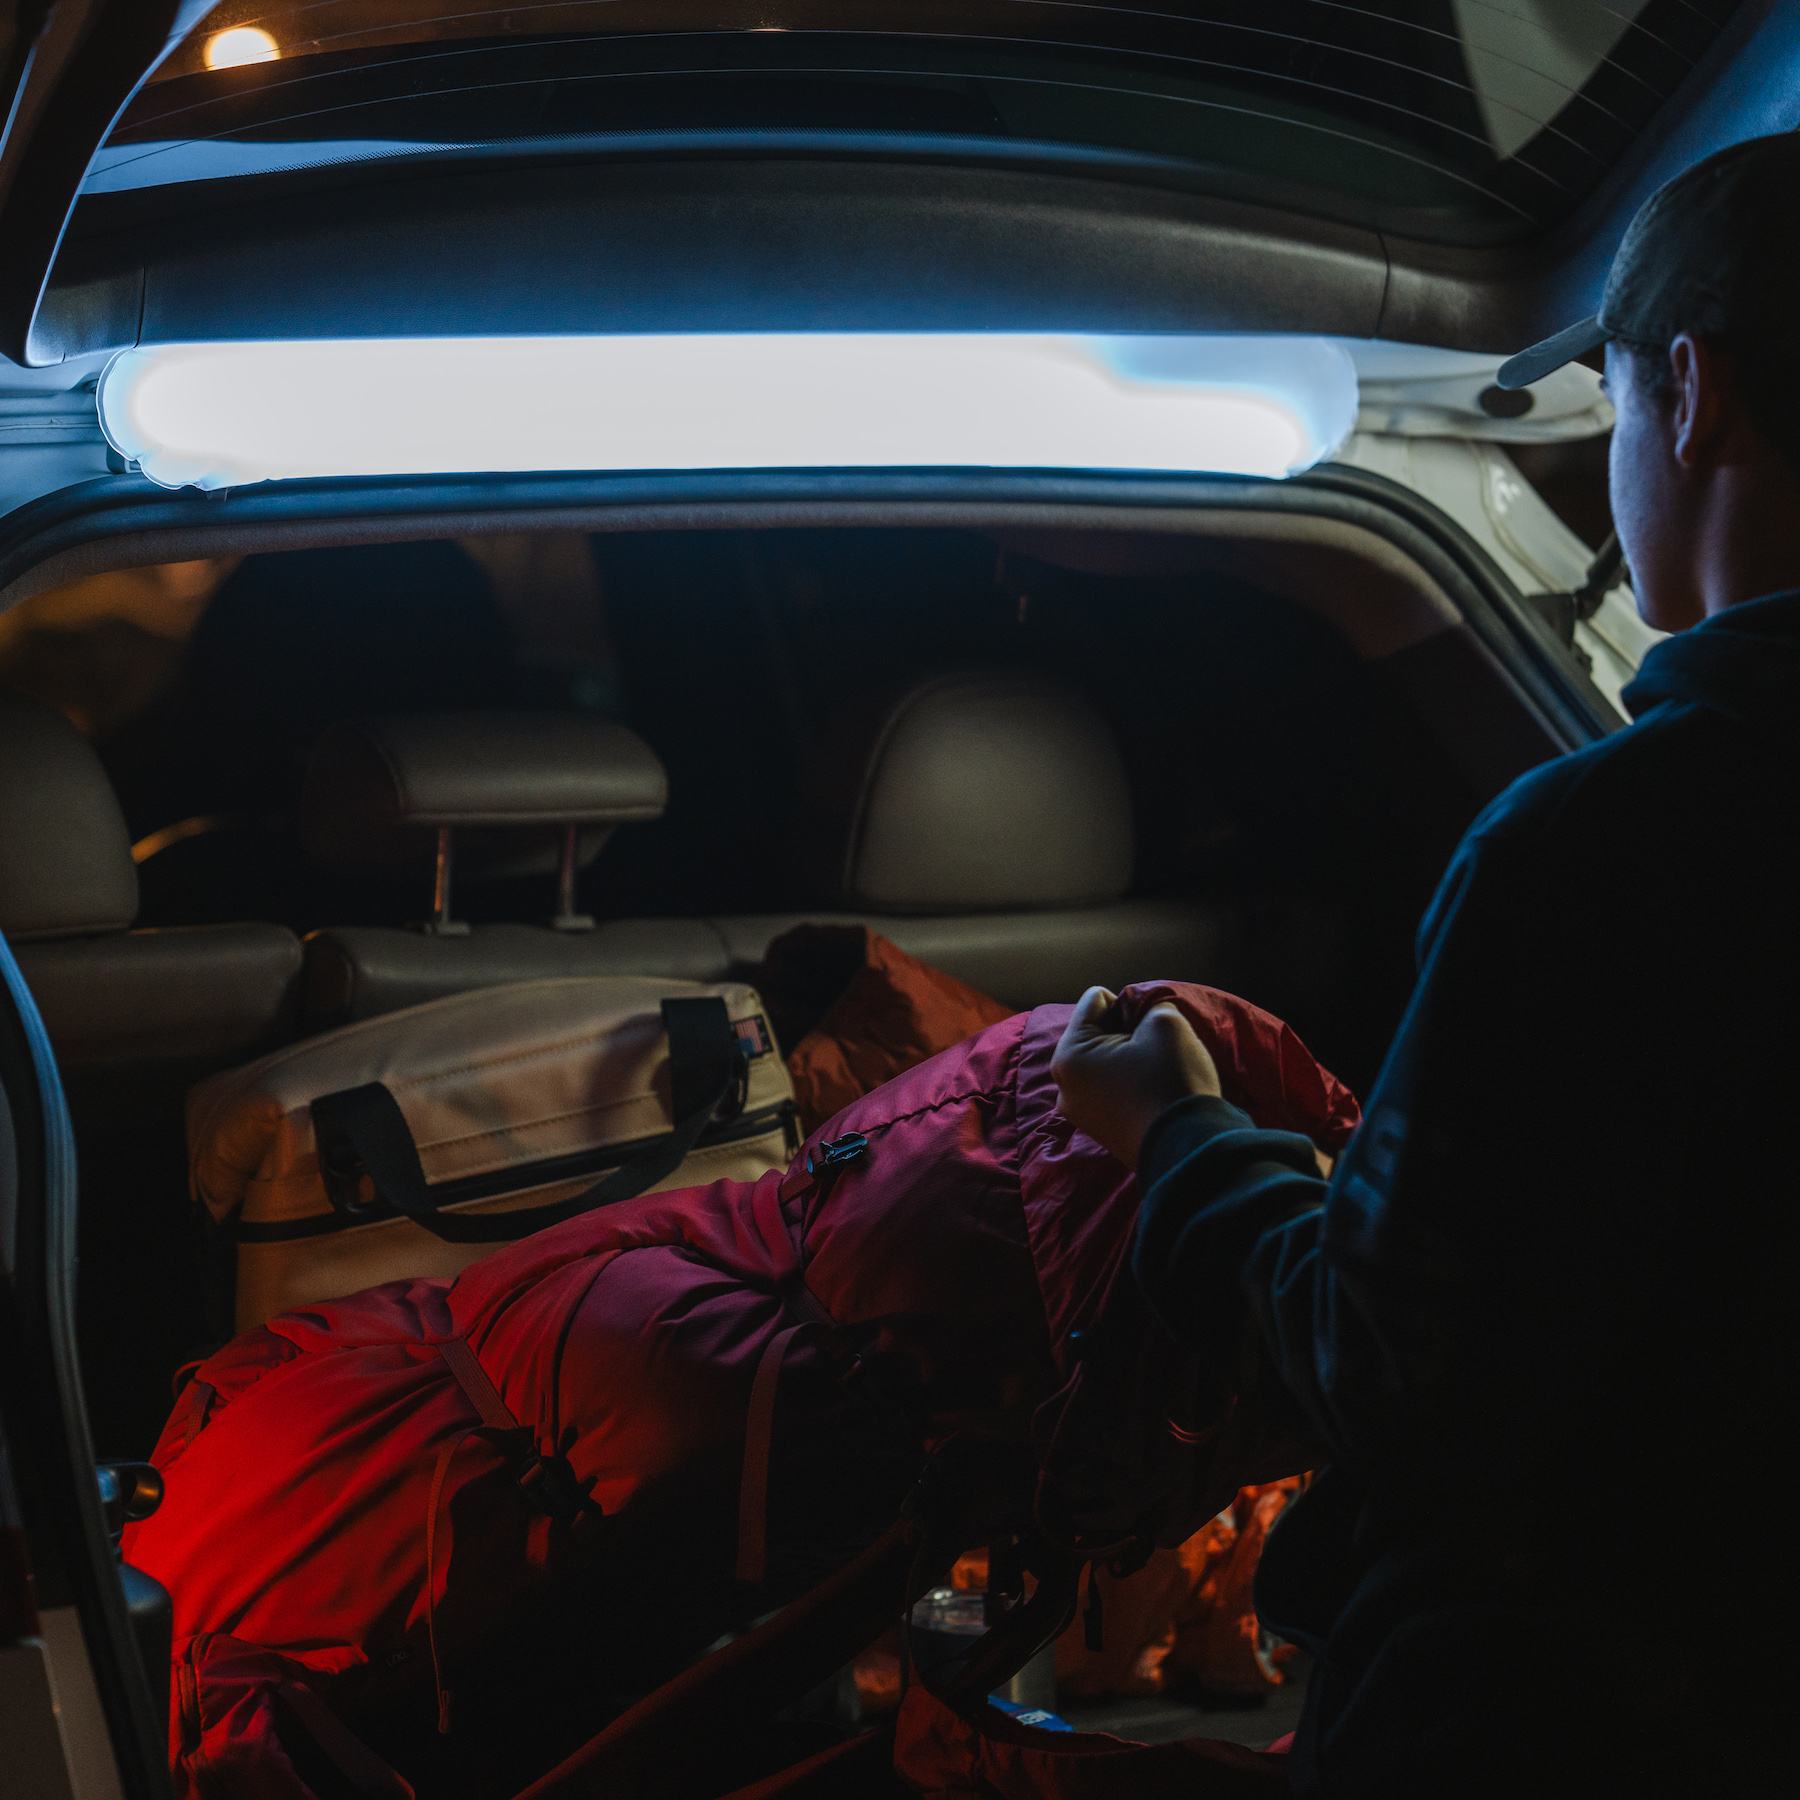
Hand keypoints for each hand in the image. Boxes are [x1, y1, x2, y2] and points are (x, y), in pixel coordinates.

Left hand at [1051, 987, 1222, 1169]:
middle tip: (1154, 1051)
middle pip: (1094, 1033)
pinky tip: (1151, 1094)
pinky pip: (1109, 1088)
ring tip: (1155, 1074)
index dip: (1129, 1005)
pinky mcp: (1097, 1131)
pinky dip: (1128, 1083)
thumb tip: (1140, 1017)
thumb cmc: (1171, 1079)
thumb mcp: (1166, 1022)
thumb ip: (1147, 1005)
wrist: (1187, 1148)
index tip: (1148, 1030)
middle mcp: (1063, 1085)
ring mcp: (1078, 1112)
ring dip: (1127, 1058)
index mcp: (1068, 1055)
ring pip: (1102, 1061)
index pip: (1096, 999)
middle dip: (1124, 1032)